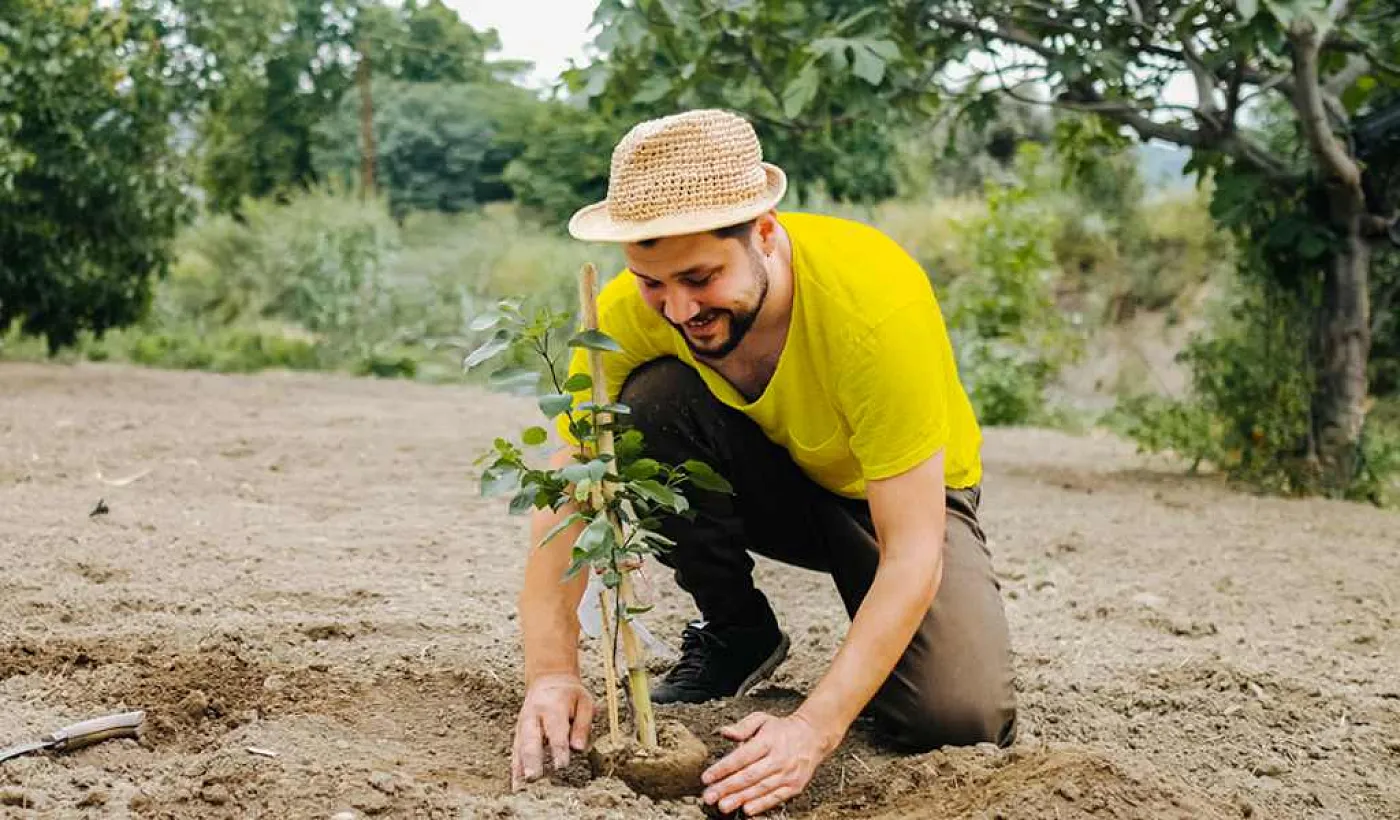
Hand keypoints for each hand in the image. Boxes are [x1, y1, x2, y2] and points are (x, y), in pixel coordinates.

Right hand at [510, 673, 593, 790]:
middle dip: (532, 759)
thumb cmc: (570, 695)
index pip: (556, 731)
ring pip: (519, 748)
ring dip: (520, 768)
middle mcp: (533, 717)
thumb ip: (583, 725)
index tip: (561, 766)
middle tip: (534, 777)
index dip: (558, 748)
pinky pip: (515, 753)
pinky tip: (516, 787)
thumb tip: (579, 748)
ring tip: (521, 790)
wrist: (548, 679)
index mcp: (552, 707)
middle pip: (530, 739)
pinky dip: (515, 770)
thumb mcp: (584, 702)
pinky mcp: (518, 734)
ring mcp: (522, 726)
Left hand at [701, 711, 837, 815]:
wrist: (813, 736)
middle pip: (748, 776)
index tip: (706, 777)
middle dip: (726, 788)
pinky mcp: (795, 786)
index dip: (722, 768)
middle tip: (709, 796)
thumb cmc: (781, 729)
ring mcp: (788, 774)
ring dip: (739, 799)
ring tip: (722, 806)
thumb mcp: (762, 719)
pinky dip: (760, 805)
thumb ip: (742, 727)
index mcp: (768, 741)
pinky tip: (746, 809)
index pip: (741, 757)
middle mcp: (778, 758)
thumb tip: (725, 732)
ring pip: (760, 789)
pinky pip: (775, 797)